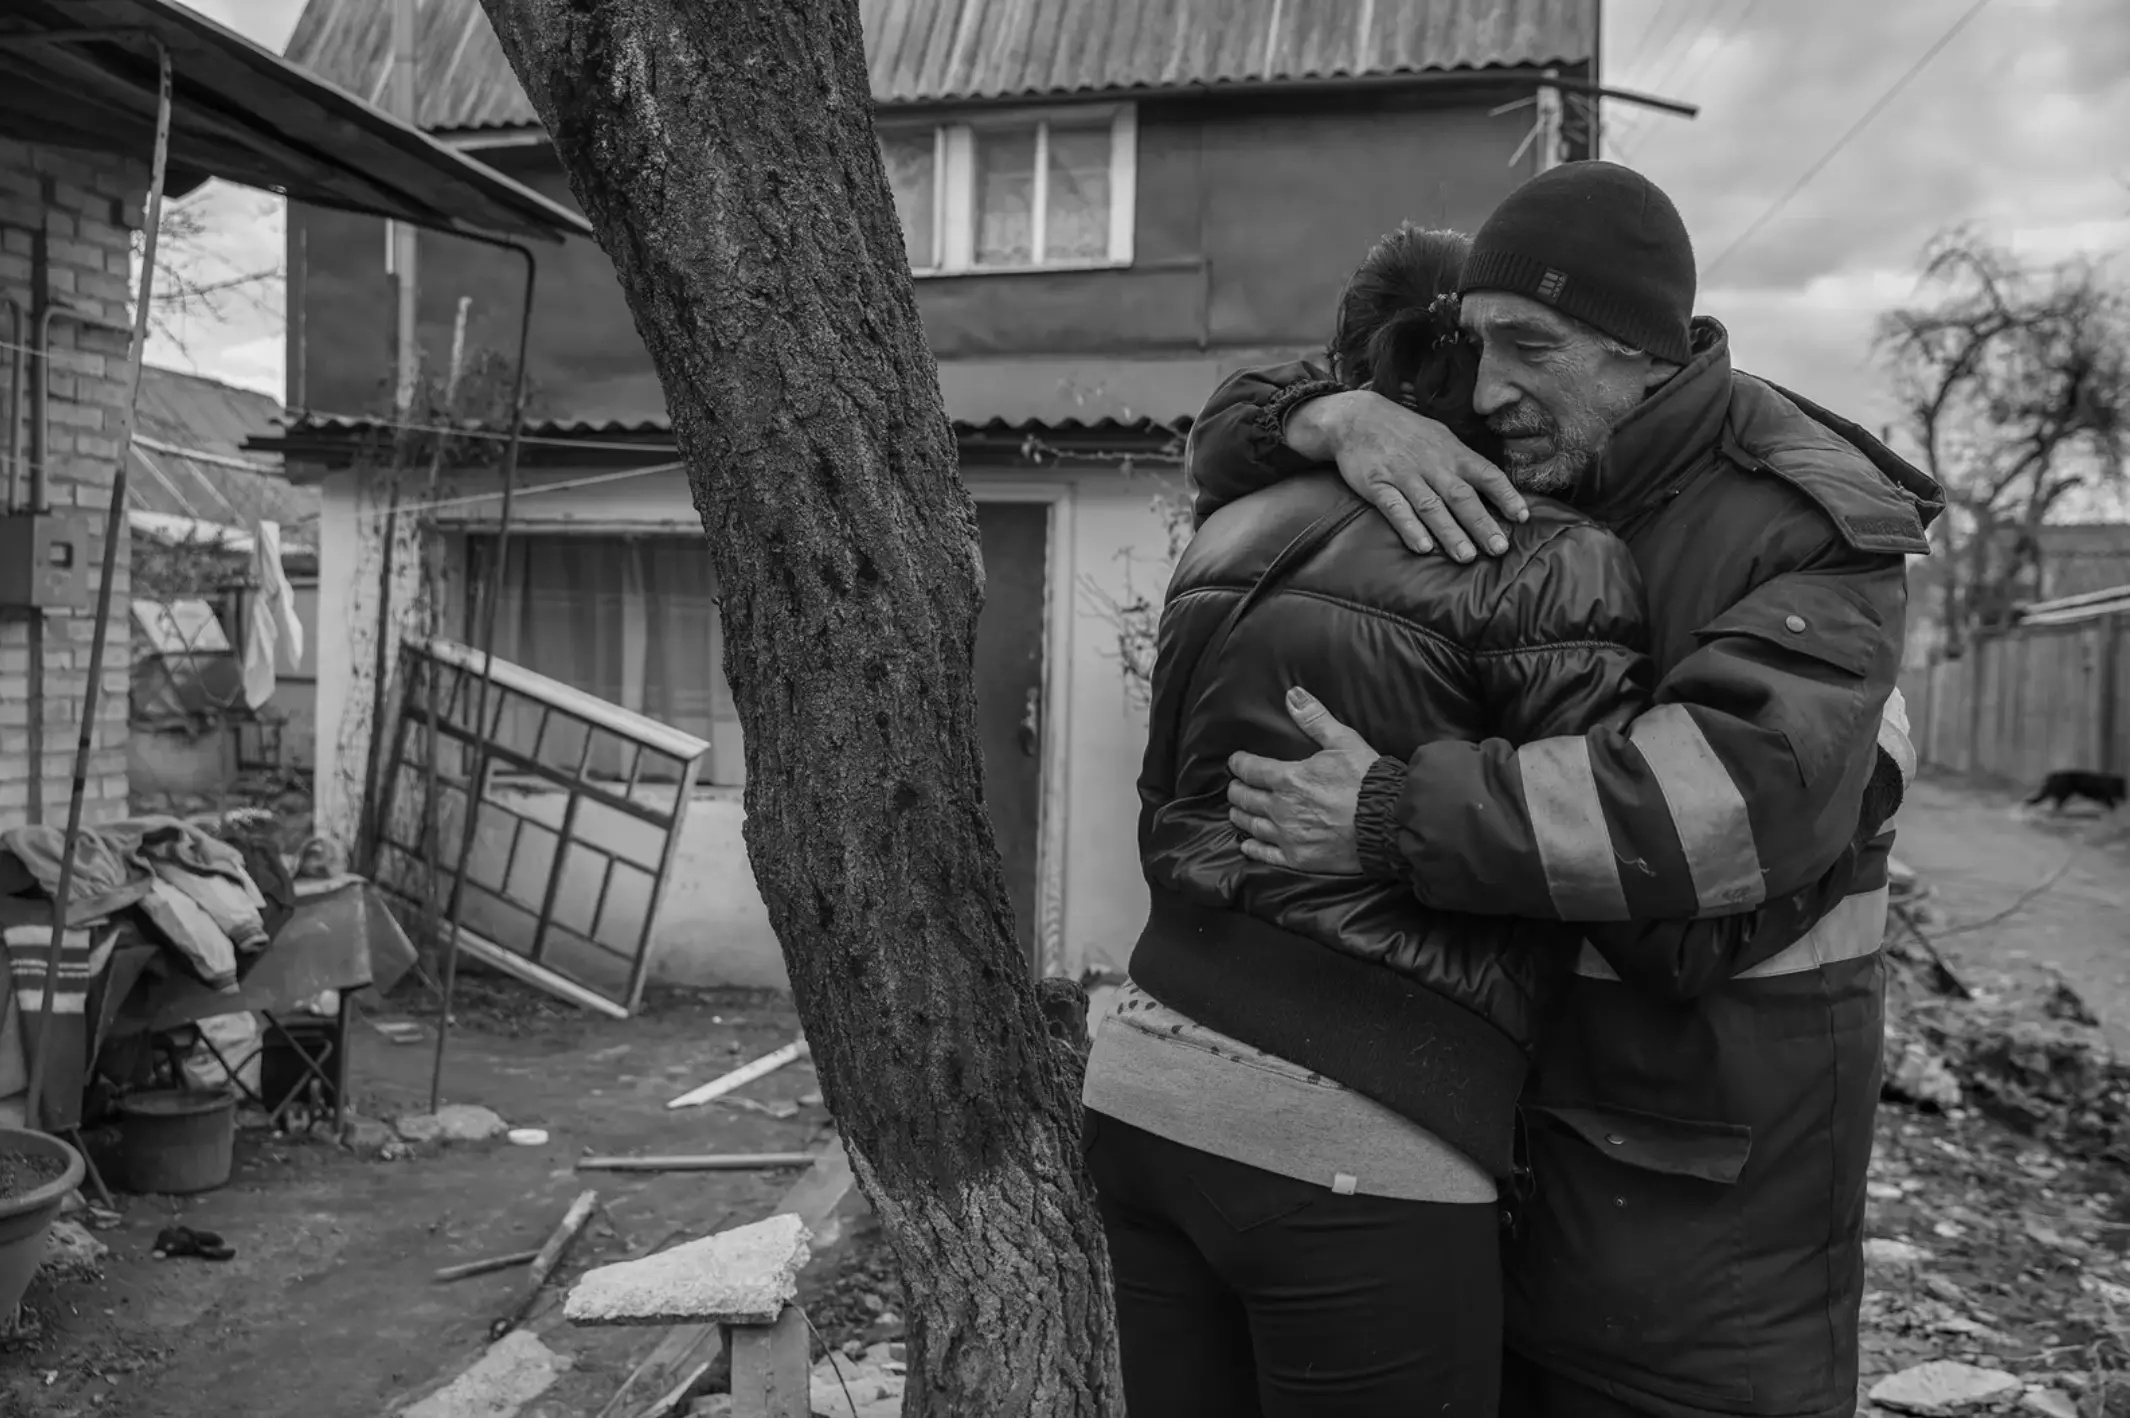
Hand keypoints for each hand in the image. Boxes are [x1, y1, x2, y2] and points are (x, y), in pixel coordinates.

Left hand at [1225, 688, 1379, 873]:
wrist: (1387, 822)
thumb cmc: (1367, 780)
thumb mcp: (1343, 741)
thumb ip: (1314, 719)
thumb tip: (1292, 694)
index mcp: (1288, 778)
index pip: (1250, 769)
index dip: (1239, 764)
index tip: (1235, 762)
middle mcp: (1281, 808)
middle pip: (1244, 798)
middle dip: (1236, 790)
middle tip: (1235, 786)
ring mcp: (1287, 836)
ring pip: (1251, 825)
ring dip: (1240, 816)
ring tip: (1237, 811)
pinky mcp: (1298, 859)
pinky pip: (1265, 855)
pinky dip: (1252, 848)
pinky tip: (1247, 844)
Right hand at [1287, 390, 1526, 560]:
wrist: (1357, 418)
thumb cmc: (1405, 432)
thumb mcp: (1440, 438)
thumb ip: (1463, 462)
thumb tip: (1492, 486)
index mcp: (1452, 453)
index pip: (1487, 474)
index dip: (1506, 495)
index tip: (1522, 517)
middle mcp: (1432, 464)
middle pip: (1462, 496)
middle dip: (1482, 523)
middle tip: (1499, 548)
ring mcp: (1404, 474)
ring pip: (1431, 506)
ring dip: (1450, 532)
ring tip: (1466, 557)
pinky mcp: (1377, 484)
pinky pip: (1395, 508)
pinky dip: (1410, 528)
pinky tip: (1423, 547)